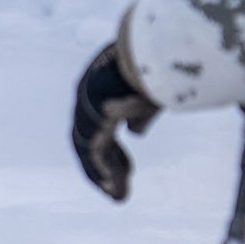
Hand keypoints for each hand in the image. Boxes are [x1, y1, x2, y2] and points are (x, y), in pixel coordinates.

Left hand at [68, 40, 159, 201]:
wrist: (156, 46)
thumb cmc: (157, 63)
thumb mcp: (150, 92)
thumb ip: (140, 113)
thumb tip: (135, 133)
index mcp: (99, 85)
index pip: (99, 124)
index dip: (113, 150)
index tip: (129, 170)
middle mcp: (87, 94)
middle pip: (89, 139)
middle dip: (106, 165)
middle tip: (119, 187)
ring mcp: (87, 104)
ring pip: (89, 148)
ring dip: (105, 175)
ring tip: (119, 197)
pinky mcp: (95, 115)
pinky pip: (94, 150)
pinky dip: (103, 171)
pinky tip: (115, 188)